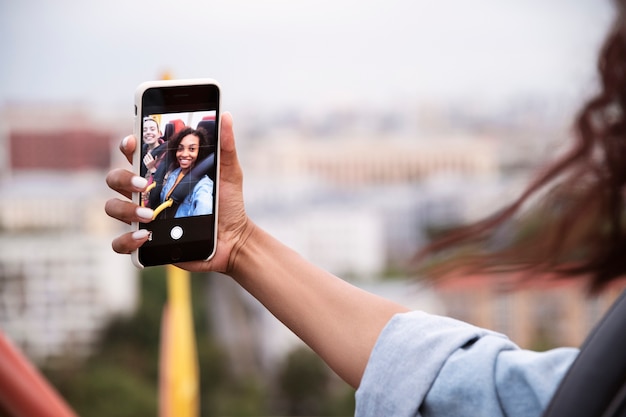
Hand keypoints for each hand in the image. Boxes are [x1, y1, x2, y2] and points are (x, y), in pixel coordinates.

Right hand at [104, 112, 251, 273]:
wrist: (234, 238)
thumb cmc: (227, 202)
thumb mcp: (228, 172)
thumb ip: (224, 146)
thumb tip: (225, 116)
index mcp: (160, 172)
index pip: (133, 153)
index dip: (127, 144)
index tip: (133, 142)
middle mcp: (146, 193)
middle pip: (115, 178)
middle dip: (123, 178)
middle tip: (145, 184)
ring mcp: (142, 216)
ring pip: (112, 208)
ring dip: (125, 209)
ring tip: (149, 215)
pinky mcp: (146, 242)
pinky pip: (121, 243)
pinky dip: (126, 240)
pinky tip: (145, 237)